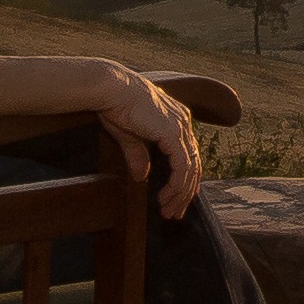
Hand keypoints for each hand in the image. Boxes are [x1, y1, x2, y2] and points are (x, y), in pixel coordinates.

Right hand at [90, 61, 204, 215]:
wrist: (111, 90)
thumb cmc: (116, 106)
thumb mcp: (129, 136)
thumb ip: (139, 156)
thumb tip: (141, 177)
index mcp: (176, 120)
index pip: (188, 155)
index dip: (184, 180)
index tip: (175, 199)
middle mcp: (183, 123)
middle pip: (193, 165)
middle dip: (185, 193)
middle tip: (175, 213)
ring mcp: (181, 128)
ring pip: (190, 169)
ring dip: (180, 194)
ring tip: (169, 211)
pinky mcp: (173, 134)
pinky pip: (182, 167)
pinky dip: (176, 186)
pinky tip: (166, 198)